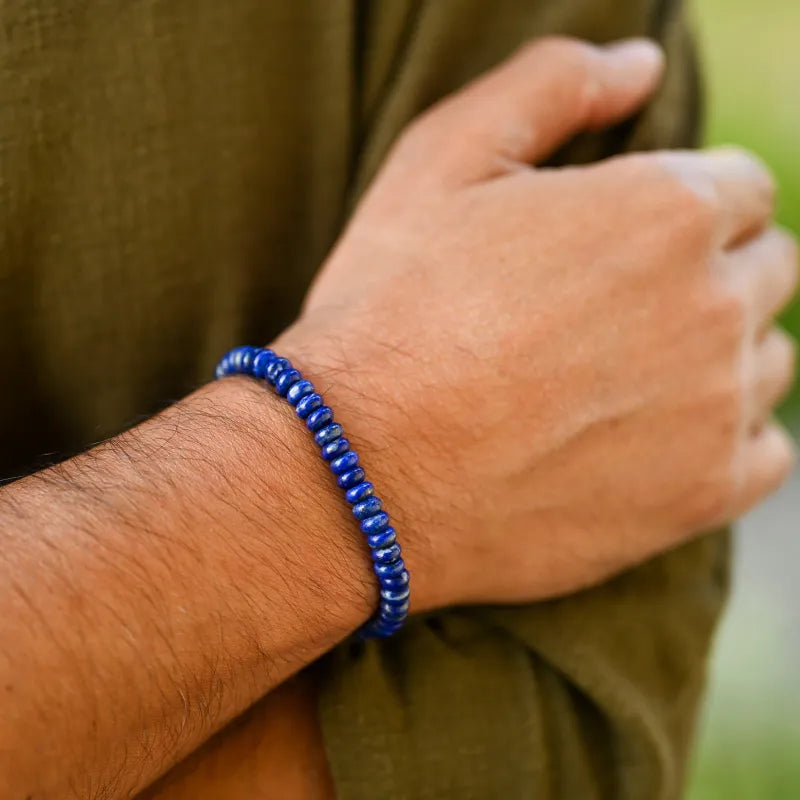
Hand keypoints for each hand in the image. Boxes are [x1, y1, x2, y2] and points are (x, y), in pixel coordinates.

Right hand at [276, 37, 797, 611]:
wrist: (360, 474)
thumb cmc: (387, 318)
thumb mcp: (437, 166)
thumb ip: (548, 88)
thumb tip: (641, 65)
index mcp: (663, 211)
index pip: (739, 188)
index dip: (678, 208)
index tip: (620, 245)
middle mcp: (712, 307)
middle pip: (763, 269)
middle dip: (703, 275)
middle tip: (608, 312)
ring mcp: (715, 410)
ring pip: (763, 360)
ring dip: (713, 356)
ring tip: (614, 379)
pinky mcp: (702, 495)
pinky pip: (763, 452)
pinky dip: (722, 441)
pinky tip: (646, 439)